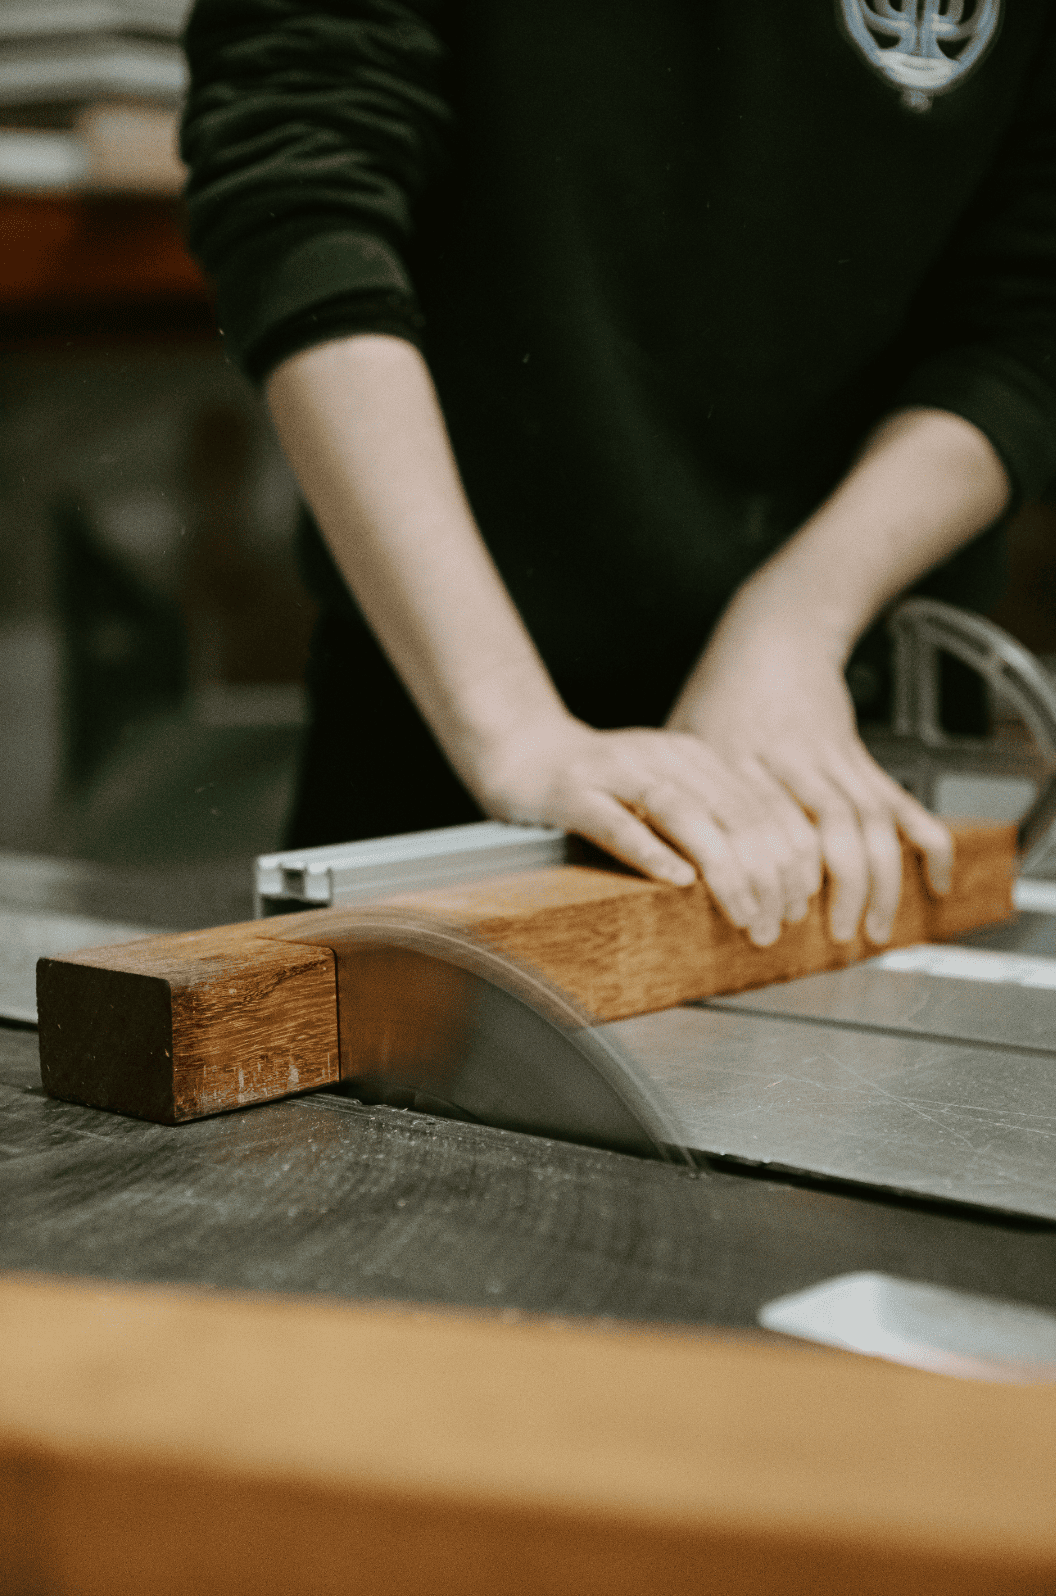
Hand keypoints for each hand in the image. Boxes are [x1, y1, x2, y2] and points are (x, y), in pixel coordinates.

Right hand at [473, 713, 823, 945]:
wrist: (522, 749)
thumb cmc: (597, 783)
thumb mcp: (666, 793)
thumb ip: (710, 820)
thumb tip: (770, 878)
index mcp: (696, 757)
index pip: (761, 807)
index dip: (788, 860)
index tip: (798, 906)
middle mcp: (665, 757)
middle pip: (734, 814)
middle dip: (764, 876)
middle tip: (775, 926)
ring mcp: (618, 772)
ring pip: (687, 817)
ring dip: (723, 870)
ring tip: (743, 914)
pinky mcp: (574, 791)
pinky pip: (617, 822)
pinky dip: (651, 850)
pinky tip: (677, 880)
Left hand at [667, 607, 952, 944]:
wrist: (776, 634)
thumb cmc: (720, 693)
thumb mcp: (682, 738)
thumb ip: (676, 795)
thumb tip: (658, 859)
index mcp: (736, 757)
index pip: (759, 824)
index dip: (771, 876)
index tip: (772, 918)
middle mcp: (789, 758)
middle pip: (825, 827)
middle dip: (837, 888)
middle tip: (834, 938)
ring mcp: (831, 756)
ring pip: (868, 820)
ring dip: (880, 879)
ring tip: (876, 927)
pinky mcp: (860, 757)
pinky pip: (898, 803)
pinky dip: (925, 841)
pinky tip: (935, 878)